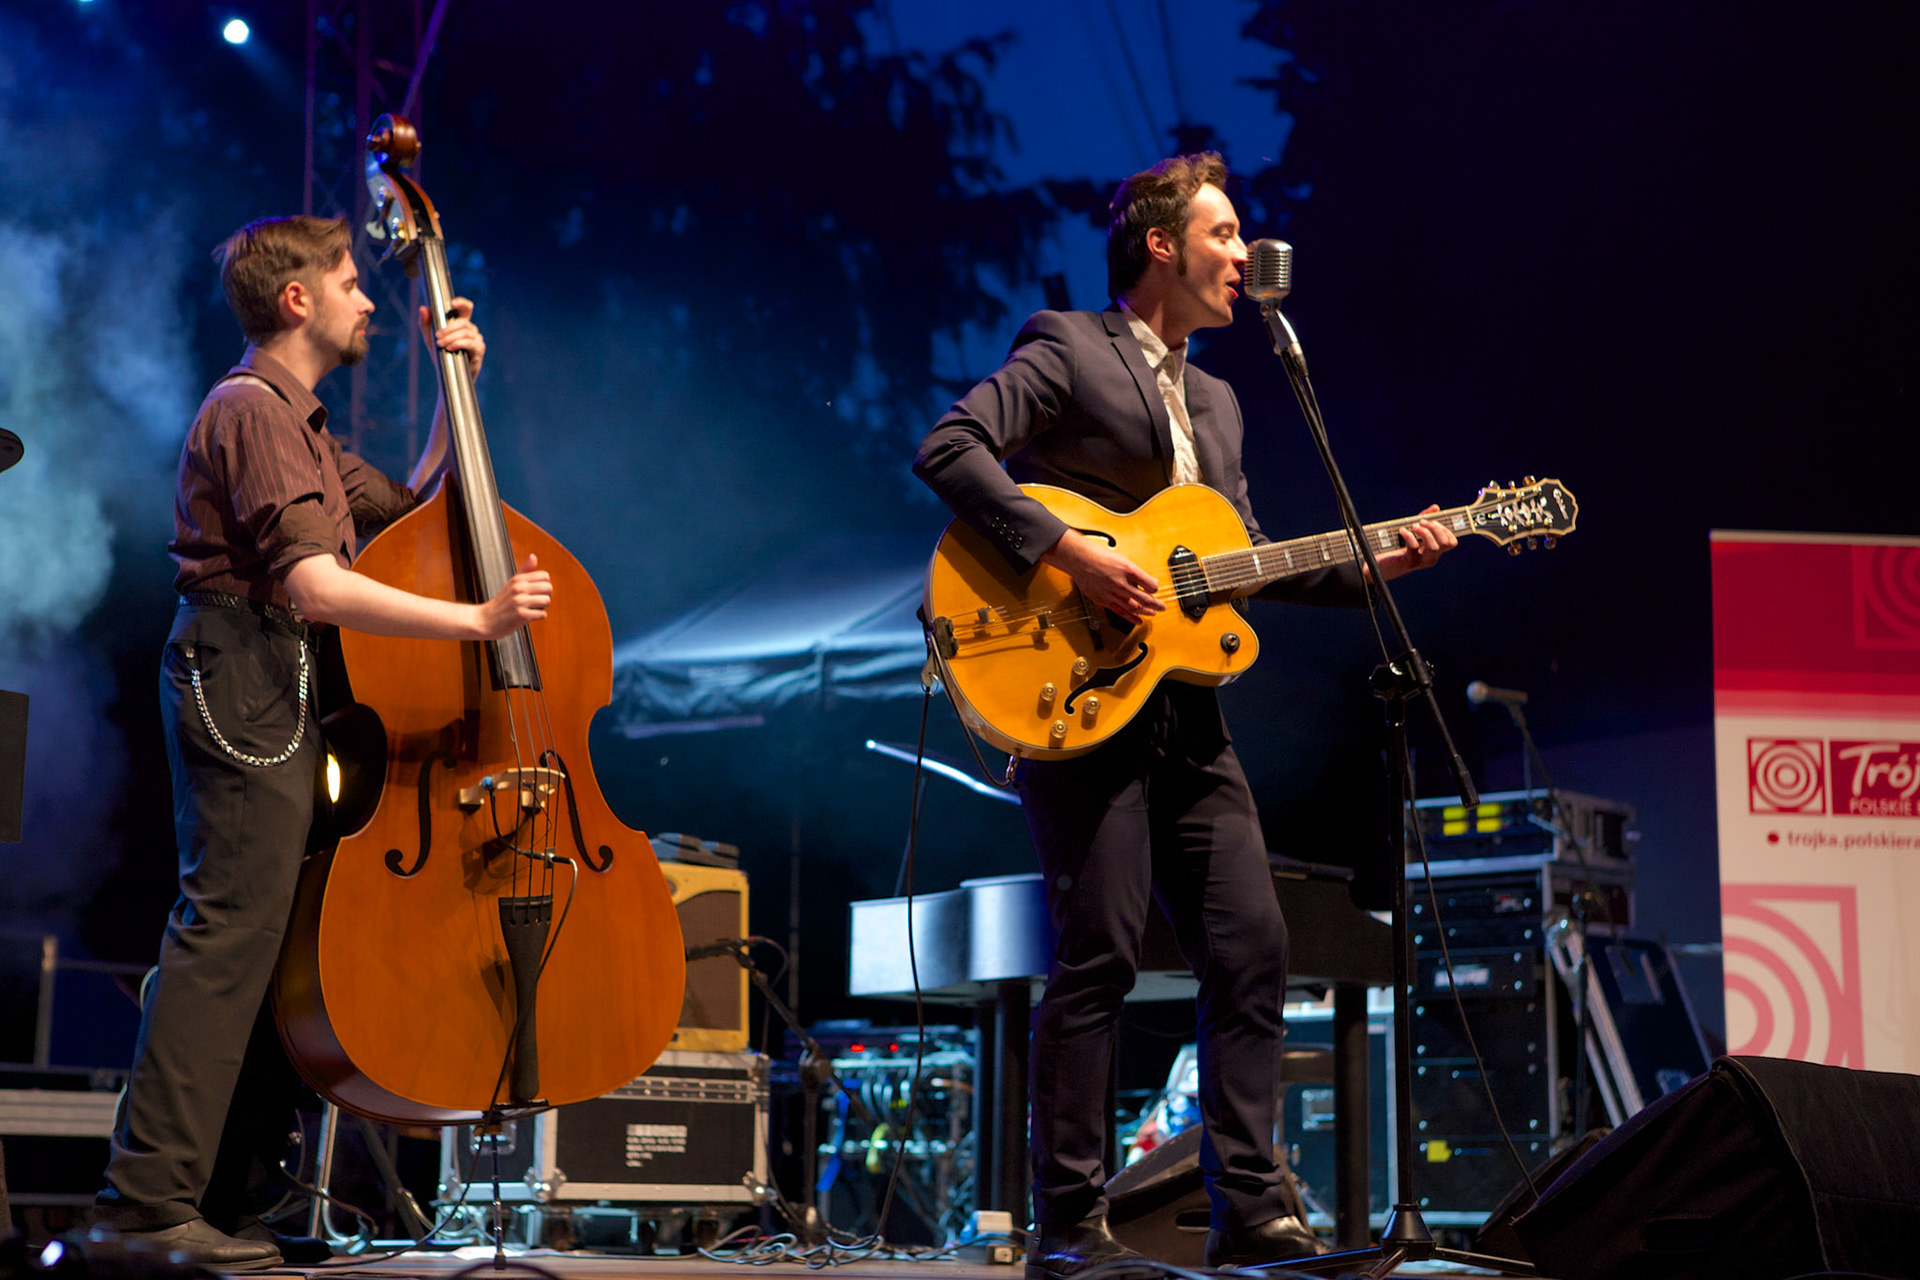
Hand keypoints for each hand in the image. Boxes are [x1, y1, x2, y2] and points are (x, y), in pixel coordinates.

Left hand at [419, 296, 485, 375]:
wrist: (449, 378)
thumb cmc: (442, 357)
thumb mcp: (430, 340)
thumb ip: (426, 324)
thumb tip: (424, 308)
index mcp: (461, 324)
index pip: (466, 309)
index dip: (462, 303)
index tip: (451, 303)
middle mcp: (471, 330)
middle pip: (463, 322)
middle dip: (449, 328)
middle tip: (437, 336)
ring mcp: (477, 340)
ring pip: (466, 332)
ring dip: (451, 337)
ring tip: (441, 344)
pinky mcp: (479, 350)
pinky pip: (470, 342)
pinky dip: (459, 343)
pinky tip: (450, 348)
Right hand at [474, 554, 549, 638]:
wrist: (485, 620)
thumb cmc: (501, 602)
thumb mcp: (511, 583)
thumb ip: (525, 571)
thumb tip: (533, 556)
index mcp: (518, 579)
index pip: (545, 576)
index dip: (544, 585)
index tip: (535, 591)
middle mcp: (519, 588)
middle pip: (548, 588)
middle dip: (545, 596)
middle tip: (535, 601)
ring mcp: (519, 601)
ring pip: (547, 601)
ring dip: (542, 607)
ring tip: (531, 608)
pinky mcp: (521, 615)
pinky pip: (542, 614)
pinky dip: (538, 616)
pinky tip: (529, 616)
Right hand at [1041, 529, 1163, 625]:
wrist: (1080, 560)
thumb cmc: (1099, 557)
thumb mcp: (1122, 560)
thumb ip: (1134, 573)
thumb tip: (1145, 582)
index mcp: (1128, 571)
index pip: (1150, 585)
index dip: (1156, 588)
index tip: (1157, 589)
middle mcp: (1121, 584)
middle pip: (1145, 599)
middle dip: (1156, 604)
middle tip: (1162, 607)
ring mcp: (1112, 594)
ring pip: (1134, 607)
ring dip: (1146, 612)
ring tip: (1153, 613)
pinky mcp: (1104, 601)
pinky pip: (1120, 612)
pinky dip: (1131, 617)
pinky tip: (1138, 620)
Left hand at [1373, 505, 1456, 580]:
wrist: (1377, 562)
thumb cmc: (1395, 545)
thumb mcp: (1411, 529)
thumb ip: (1424, 518)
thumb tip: (1436, 507)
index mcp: (1434, 551)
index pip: (1451, 542)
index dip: (1445, 529)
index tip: (1432, 522)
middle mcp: (1430, 557)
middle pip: (1445, 543)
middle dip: (1435, 528)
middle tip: (1422, 522)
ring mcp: (1421, 561)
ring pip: (1433, 547)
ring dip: (1424, 532)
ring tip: (1413, 526)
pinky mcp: (1409, 562)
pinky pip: (1414, 547)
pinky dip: (1408, 535)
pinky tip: (1401, 530)